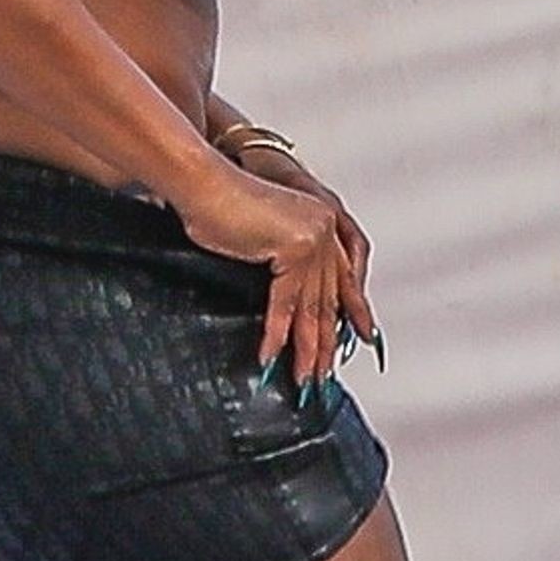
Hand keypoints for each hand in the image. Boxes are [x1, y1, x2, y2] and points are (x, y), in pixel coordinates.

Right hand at [172, 148, 381, 392]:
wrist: (202, 183)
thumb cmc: (219, 206)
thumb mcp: (262, 237)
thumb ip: (281, 261)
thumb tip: (286, 303)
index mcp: (322, 223)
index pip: (341, 279)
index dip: (349, 313)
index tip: (357, 340)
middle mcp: (325, 229)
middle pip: (329, 298)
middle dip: (325, 342)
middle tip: (321, 373)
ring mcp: (313, 237)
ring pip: (312, 306)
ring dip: (305, 348)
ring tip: (301, 377)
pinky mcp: (294, 248)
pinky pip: (286, 303)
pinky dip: (277, 334)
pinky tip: (270, 356)